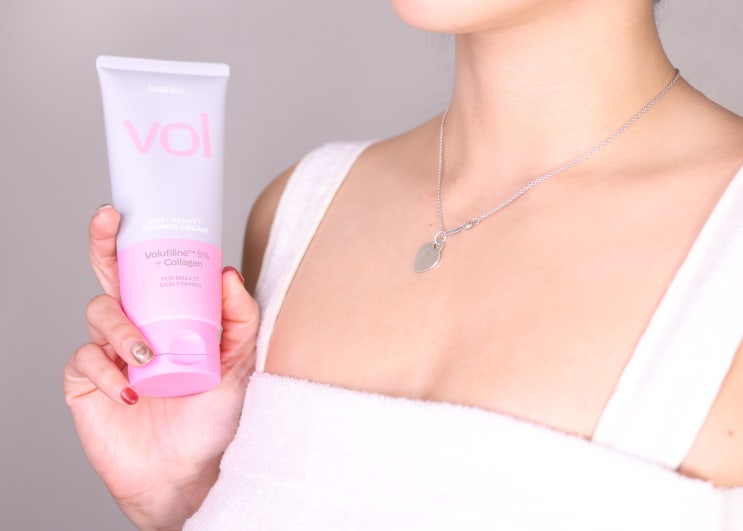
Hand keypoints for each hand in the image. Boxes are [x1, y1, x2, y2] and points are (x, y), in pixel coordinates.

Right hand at [64, 205, 257, 529]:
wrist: (189, 471)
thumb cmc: (215, 416)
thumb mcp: (240, 362)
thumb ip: (240, 318)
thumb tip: (228, 272)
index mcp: (169, 314)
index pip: (149, 268)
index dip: (136, 238)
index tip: (130, 210)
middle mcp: (136, 325)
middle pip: (109, 272)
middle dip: (104, 243)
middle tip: (109, 222)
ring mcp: (108, 352)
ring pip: (99, 311)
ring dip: (122, 328)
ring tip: (146, 357)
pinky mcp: (86, 381)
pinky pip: (84, 359)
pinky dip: (107, 372)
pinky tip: (129, 392)